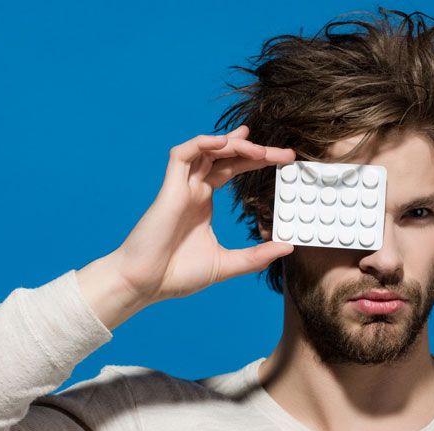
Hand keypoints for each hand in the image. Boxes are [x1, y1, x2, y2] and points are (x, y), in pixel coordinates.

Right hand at [102, 126, 294, 312]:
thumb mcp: (227, 264)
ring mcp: (180, 187)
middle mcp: (193, 190)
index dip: (256, 161)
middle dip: (254, 150)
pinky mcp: (168, 190)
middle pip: (225, 156)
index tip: (284, 161)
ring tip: (258, 148)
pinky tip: (223, 143)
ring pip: (206, 150)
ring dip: (232, 144)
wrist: (145, 285)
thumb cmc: (177, 275)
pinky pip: (181, 156)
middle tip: (284, 153)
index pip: (233, 169)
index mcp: (203, 203)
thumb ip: (256, 256)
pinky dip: (201, 144)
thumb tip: (287, 247)